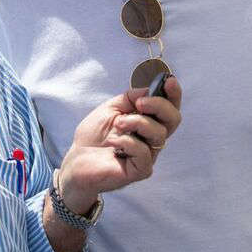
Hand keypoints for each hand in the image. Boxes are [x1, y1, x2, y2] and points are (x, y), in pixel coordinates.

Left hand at [56, 77, 181, 213]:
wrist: (77, 159)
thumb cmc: (94, 135)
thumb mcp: (111, 108)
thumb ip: (130, 98)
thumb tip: (148, 89)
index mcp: (147, 122)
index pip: (169, 108)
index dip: (173, 94)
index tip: (169, 81)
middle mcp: (151, 138)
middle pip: (173, 120)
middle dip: (159, 105)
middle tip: (140, 103)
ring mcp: (148, 155)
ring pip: (158, 134)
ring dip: (136, 122)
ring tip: (117, 124)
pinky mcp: (140, 170)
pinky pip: (144, 153)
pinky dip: (128, 142)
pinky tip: (113, 143)